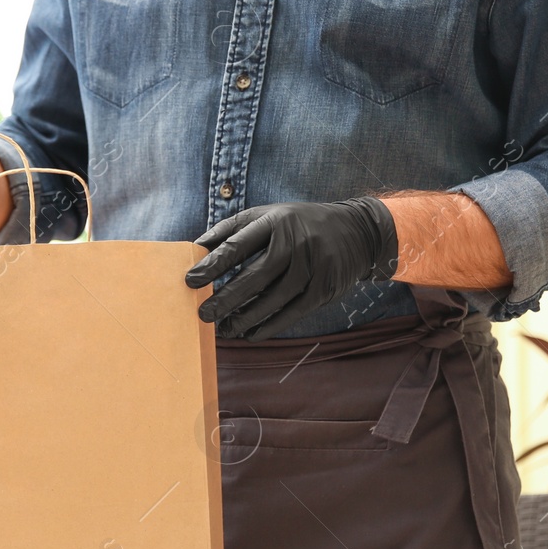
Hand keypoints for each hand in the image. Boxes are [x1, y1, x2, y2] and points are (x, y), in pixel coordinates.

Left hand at [184, 198, 397, 339]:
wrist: (357, 231)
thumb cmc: (299, 224)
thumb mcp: (269, 215)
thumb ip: (232, 228)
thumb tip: (196, 248)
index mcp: (275, 221)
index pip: (238, 245)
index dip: (213, 264)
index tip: (191, 281)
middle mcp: (295, 242)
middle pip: (255, 276)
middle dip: (226, 298)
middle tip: (203, 314)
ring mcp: (313, 266)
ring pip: (273, 299)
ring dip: (245, 318)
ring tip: (223, 329)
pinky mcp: (325, 287)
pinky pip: (293, 312)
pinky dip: (270, 325)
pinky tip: (251, 333)